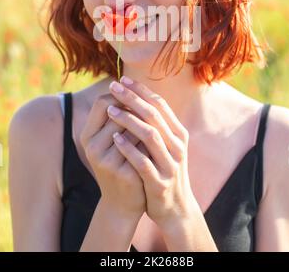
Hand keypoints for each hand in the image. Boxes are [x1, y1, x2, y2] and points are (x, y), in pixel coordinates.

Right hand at [80, 93, 147, 219]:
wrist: (123, 201)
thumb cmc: (121, 163)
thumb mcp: (113, 139)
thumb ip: (118, 117)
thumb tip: (133, 87)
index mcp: (87, 135)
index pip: (101, 102)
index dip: (120, 96)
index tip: (135, 96)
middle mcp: (92, 146)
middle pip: (118, 113)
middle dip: (135, 110)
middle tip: (149, 113)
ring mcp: (105, 160)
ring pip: (131, 128)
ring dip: (144, 125)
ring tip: (153, 130)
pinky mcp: (121, 172)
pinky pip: (140, 147)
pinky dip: (150, 142)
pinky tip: (156, 145)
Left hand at [108, 77, 197, 230]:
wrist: (176, 208)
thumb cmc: (165, 171)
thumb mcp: (166, 146)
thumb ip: (157, 125)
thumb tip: (139, 98)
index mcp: (178, 133)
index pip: (160, 105)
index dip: (141, 90)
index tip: (123, 79)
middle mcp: (177, 145)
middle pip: (154, 115)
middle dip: (133, 98)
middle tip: (115, 87)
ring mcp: (170, 163)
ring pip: (150, 135)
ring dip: (129, 120)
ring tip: (110, 110)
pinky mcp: (160, 181)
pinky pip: (143, 162)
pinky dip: (128, 148)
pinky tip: (114, 138)